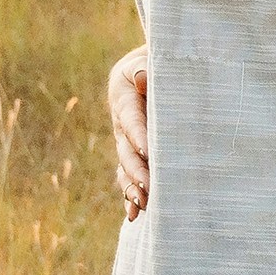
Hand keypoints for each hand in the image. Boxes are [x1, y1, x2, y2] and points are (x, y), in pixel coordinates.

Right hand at [106, 47, 153, 219]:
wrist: (148, 70)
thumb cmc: (154, 63)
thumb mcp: (147, 60)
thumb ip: (144, 69)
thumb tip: (143, 78)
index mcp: (124, 99)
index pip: (131, 119)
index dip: (138, 135)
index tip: (147, 150)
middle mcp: (121, 125)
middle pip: (127, 151)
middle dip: (137, 171)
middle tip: (148, 188)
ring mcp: (125, 143)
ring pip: (125, 168)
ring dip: (133, 188)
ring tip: (142, 205)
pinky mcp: (131, 155)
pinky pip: (128, 177)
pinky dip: (130, 195)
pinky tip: (134, 214)